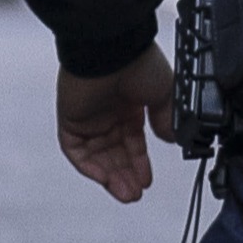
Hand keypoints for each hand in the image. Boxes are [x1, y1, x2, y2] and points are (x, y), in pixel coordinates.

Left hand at [56, 62, 163, 205]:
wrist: (112, 48)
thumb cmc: (138, 61)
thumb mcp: (165, 93)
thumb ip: (166, 118)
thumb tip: (171, 139)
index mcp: (128, 104)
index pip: (132, 141)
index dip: (139, 162)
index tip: (147, 180)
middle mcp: (107, 112)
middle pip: (114, 153)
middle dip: (126, 175)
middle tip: (136, 193)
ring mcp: (87, 116)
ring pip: (97, 156)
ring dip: (111, 177)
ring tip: (127, 194)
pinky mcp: (70, 119)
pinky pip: (76, 151)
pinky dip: (90, 167)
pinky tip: (106, 180)